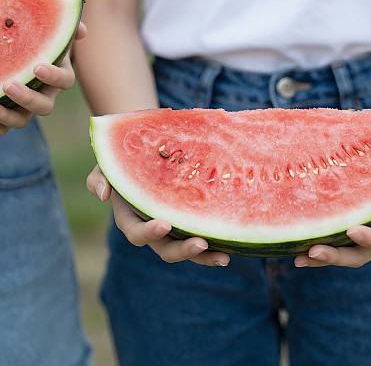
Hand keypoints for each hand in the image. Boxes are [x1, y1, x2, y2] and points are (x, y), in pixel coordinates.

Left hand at [0, 22, 86, 134]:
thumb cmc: (34, 38)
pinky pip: (4, 126)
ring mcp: (25, 106)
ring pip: (22, 120)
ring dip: (9, 116)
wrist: (15, 51)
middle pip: (45, 107)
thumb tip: (83, 31)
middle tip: (9, 86)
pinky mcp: (8, 113)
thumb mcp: (46, 28)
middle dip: (28, 99)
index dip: (54, 77)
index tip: (38, 67)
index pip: (64, 81)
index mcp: (57, 75)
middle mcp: (44, 94)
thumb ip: (65, 28)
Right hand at [87, 165, 230, 266]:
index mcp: (131, 218)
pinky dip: (216, 244)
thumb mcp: (107, 163)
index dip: (149, 232)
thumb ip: (99, 176)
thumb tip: (102, 195)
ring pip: (187, 250)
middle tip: (201, 244)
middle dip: (182, 251)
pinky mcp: (190, 222)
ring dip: (204, 256)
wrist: (148, 151)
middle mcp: (153, 228)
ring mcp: (174, 228)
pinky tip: (233, 244)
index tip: (164, 224)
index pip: (137, 233)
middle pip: (165, 250)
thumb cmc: (126, 157)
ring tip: (224, 257)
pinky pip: (202, 237)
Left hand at [295, 165, 370, 267]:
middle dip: (338, 256)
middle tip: (314, 251)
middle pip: (361, 254)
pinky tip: (296, 248)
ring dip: (323, 258)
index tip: (352, 230)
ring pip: (345, 253)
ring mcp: (367, 235)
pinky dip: (318, 248)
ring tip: (299, 258)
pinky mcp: (352, 230)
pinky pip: (335, 243)